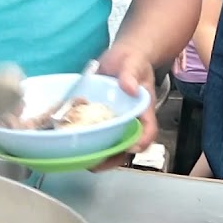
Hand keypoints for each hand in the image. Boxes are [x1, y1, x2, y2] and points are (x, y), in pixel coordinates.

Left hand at [91, 45, 158, 170]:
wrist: (121, 57)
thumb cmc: (131, 60)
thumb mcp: (132, 63)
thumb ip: (130, 74)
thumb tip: (129, 87)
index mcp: (143, 108)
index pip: (148, 130)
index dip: (142, 142)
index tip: (131, 148)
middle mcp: (131, 119)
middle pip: (128, 146)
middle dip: (114, 158)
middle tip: (96, 164)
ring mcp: (117, 121)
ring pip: (112, 144)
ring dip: (99, 155)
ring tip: (82, 161)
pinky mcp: (103, 119)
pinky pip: (98, 133)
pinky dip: (88, 141)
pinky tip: (73, 143)